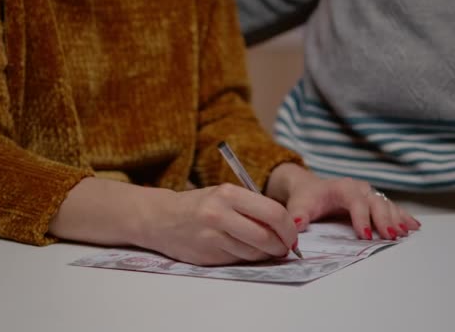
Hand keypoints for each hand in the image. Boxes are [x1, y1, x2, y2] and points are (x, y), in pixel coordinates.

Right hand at [138, 184, 297, 265]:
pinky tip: (244, 250)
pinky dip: (248, 258)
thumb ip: (252, 208)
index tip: (293, 235)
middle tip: (286, 248)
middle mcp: (219, 214)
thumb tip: (285, 228)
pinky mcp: (207, 255)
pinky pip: (239, 260)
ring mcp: (212, 237)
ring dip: (266, 254)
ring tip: (266, 249)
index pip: (273, 212)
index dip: (289, 228)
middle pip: (267, 236)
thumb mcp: (224, 195)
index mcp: (228, 194)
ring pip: (254, 252)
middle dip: (282, 246)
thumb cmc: (199, 205)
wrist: (161, 219)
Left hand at [266, 163, 419, 239]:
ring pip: (387, 205)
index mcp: (342, 188)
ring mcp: (369, 194)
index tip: (365, 235)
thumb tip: (295, 227)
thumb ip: (297, 216)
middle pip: (376, 202)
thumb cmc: (306, 198)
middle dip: (384, 219)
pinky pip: (392, 208)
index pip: (355, 201)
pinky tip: (414, 226)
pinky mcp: (374, 202)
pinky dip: (403, 216)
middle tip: (391, 236)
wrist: (309, 188)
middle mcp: (359, 189)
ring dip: (397, 219)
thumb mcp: (299, 206)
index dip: (361, 217)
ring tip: (405, 233)